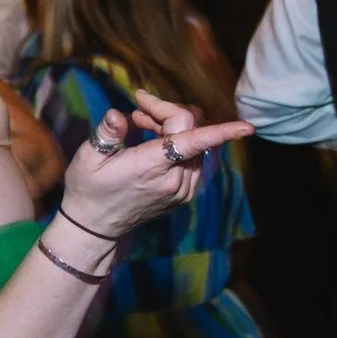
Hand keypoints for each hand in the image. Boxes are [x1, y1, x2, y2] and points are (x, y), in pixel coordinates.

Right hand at [57, 93, 253, 238]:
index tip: (249, 128)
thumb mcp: (88, 159)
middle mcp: (176, 180)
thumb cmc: (88, 189)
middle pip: (191, 129)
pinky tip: (152, 140)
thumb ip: (107, 134)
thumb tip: (119, 114)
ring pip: (195, 142)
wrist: (95, 227)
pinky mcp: (184, 193)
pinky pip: (192, 156)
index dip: (223, 132)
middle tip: (139, 110)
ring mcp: (183, 189)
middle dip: (168, 112)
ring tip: (141, 123)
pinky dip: (178, 142)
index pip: (194, 142)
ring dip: (173, 126)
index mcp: (153, 167)